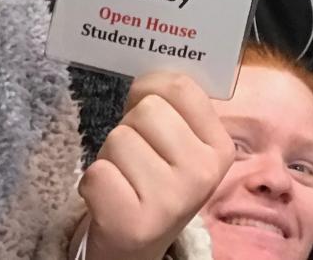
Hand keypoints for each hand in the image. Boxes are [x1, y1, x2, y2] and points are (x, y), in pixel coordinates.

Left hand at [80, 73, 234, 259]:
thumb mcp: (179, 143)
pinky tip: (110, 199)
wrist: (136, 246)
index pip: (180, 86)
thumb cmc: (153, 179)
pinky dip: (92, 183)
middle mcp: (202, 174)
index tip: (146, 105)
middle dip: (130, 127)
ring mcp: (170, 201)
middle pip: (146, 110)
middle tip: (137, 156)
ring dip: (109, 156)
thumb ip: (173, 104)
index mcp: (220, 148)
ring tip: (124, 178)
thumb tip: (146, 70)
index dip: (151, 87)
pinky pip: (96, 173)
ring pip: (117, 139)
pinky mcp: (133, 224)